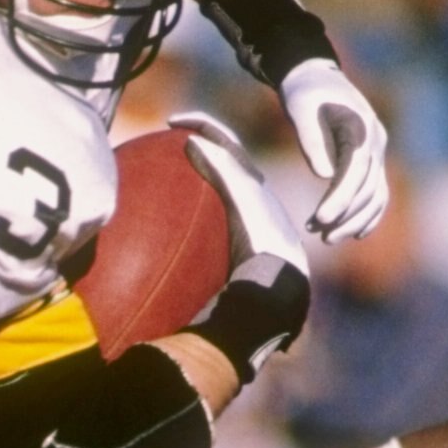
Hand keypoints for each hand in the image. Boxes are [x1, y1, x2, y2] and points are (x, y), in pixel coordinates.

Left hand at [177, 127, 311, 383]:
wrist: (273, 297)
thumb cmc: (250, 303)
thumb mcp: (223, 291)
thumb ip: (208, 293)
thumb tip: (175, 326)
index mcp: (258, 219)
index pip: (235, 186)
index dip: (215, 170)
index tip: (188, 159)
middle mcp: (259, 202)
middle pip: (234, 160)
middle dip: (212, 138)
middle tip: (182, 126)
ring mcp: (256, 196)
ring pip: (230, 153)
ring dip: (205, 132)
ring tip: (179, 121)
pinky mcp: (248, 194)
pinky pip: (224, 161)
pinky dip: (206, 144)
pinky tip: (181, 133)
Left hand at [277, 58, 390, 243]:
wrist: (318, 79)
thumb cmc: (305, 93)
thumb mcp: (299, 107)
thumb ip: (310, 138)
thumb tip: (323, 175)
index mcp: (360, 125)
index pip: (355, 169)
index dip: (341, 197)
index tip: (321, 219)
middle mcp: (376, 141)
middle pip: (368, 187)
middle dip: (345, 215)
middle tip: (318, 234)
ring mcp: (378, 152)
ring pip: (376, 195)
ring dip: (355, 221)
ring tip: (327, 238)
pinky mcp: (372, 162)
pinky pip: (377, 194)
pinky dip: (368, 216)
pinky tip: (352, 234)